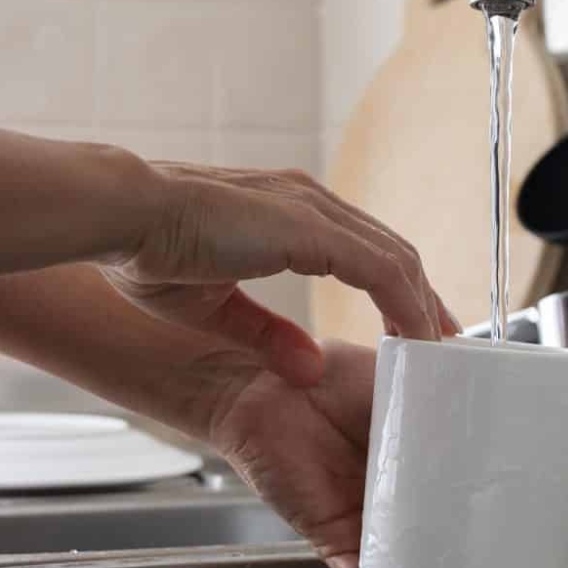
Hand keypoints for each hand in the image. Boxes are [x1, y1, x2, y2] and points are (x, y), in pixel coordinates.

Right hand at [103, 162, 456, 385]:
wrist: (124, 215)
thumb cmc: (148, 250)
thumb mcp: (214, 308)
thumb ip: (266, 333)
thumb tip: (309, 366)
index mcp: (282, 212)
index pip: (359, 248)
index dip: (391, 288)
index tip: (407, 327)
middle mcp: (306, 202)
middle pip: (391, 251)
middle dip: (423, 298)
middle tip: (444, 344)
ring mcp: (312, 211)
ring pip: (397, 259)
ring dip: (422, 306)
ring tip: (439, 349)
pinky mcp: (312, 230)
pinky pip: (382, 271)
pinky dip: (405, 305)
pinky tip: (416, 339)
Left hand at [202, 340, 567, 567]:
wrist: (261, 379)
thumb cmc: (319, 374)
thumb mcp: (403, 375)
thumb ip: (446, 379)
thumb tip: (496, 369)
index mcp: (426, 476)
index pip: (489, 516)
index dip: (532, 533)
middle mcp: (404, 511)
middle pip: (466, 567)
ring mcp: (373, 530)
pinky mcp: (335, 542)